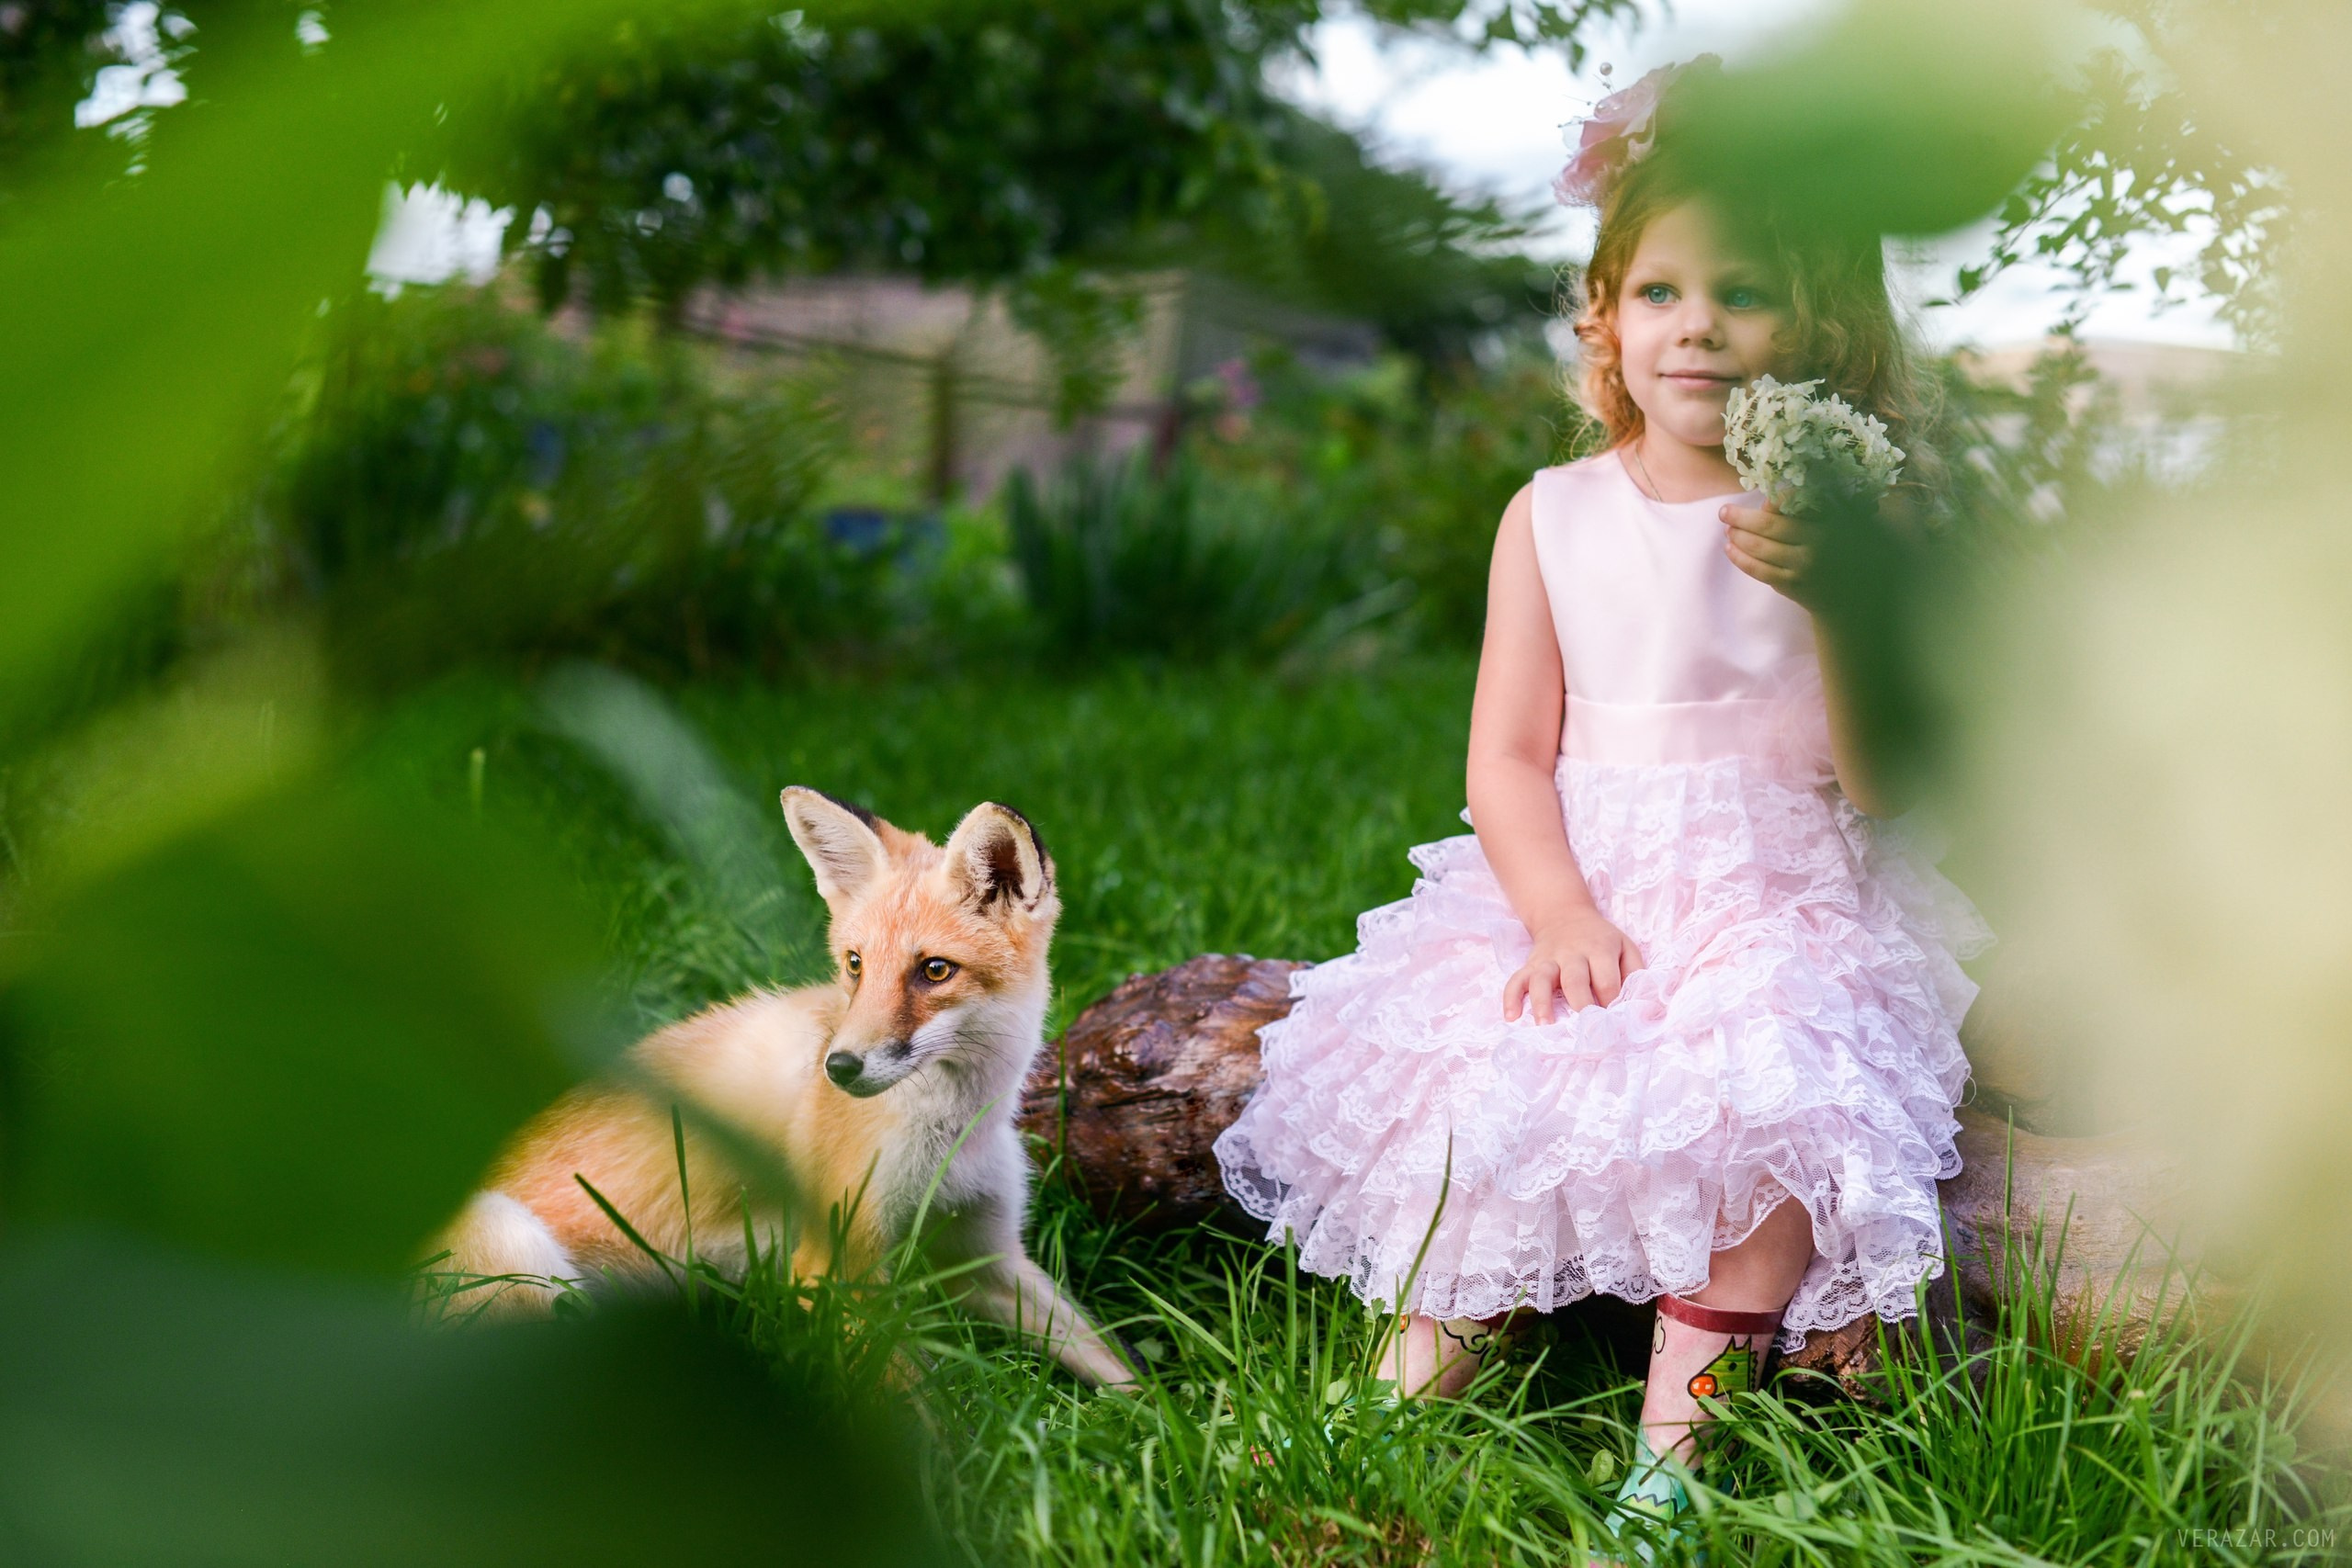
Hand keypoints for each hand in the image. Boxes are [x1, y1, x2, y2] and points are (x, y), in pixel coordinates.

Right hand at [1502, 907, 1645, 1023]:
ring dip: (1542, 1002)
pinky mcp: (1530, 965)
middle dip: (1580, 1004)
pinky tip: (1511, 1017)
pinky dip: (1511, 997)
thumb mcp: (1625, 947)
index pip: (1606, 979)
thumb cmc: (1600, 939)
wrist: (1564, 915)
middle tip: (1586, 1030)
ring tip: (1544, 1025)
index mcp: (1599, 949)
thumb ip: (1635, 973)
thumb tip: (1641, 1005)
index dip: (1611, 1002)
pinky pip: (1516, 979)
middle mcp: (1571, 953)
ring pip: (1542, 979)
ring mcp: (1547, 959)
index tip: (1614, 1022)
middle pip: (1575, 980)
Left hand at [1720, 502, 1822, 607]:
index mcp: (1826, 521)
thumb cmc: (1827, 549)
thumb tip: (1764, 505)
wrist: (1842, 591)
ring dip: (1738, 536)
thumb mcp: (1825, 524)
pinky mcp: (1792, 585)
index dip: (1771, 500)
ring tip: (1728, 530)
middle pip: (1769, 526)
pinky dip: (1739, 558)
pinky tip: (1729, 548)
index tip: (1757, 499)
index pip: (1793, 504)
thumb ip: (1801, 511)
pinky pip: (1758, 569)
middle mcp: (1818, 542)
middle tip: (1724, 511)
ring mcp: (1804, 566)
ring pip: (1760, 548)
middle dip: (1741, 517)